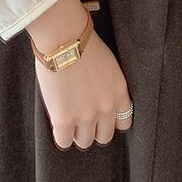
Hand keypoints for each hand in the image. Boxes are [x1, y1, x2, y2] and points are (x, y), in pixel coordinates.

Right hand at [27, 0, 132, 149]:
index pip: (124, 121)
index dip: (111, 122)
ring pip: (84, 142)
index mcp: (119, 92)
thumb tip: (98, 95)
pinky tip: (57, 125)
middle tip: (82, 121)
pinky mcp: (65, 119)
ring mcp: (86, 116)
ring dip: (76, 134)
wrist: (65, 40)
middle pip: (104, 136)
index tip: (102, 118)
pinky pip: (64, 142)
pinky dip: (61, 136)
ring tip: (68, 123)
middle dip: (94, 130)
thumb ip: (108, 85)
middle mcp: (106, 107)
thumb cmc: (83, 44)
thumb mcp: (108, 64)